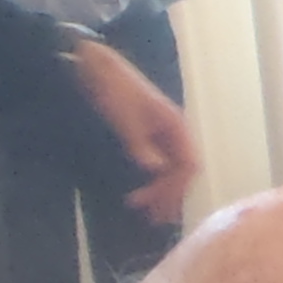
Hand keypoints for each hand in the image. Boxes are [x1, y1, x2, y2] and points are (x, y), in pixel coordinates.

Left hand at [66, 34, 199, 223]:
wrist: (94, 65)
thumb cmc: (112, 87)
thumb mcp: (124, 116)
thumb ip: (140, 143)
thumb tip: (155, 169)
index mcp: (176, 125)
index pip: (188, 165)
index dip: (176, 187)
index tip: (157, 203)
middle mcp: (174, 133)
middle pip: (182, 172)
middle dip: (169, 196)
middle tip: (151, 217)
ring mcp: (161, 135)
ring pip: (171, 172)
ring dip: (161, 193)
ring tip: (147, 213)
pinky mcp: (146, 137)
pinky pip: (157, 166)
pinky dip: (152, 182)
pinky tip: (141, 193)